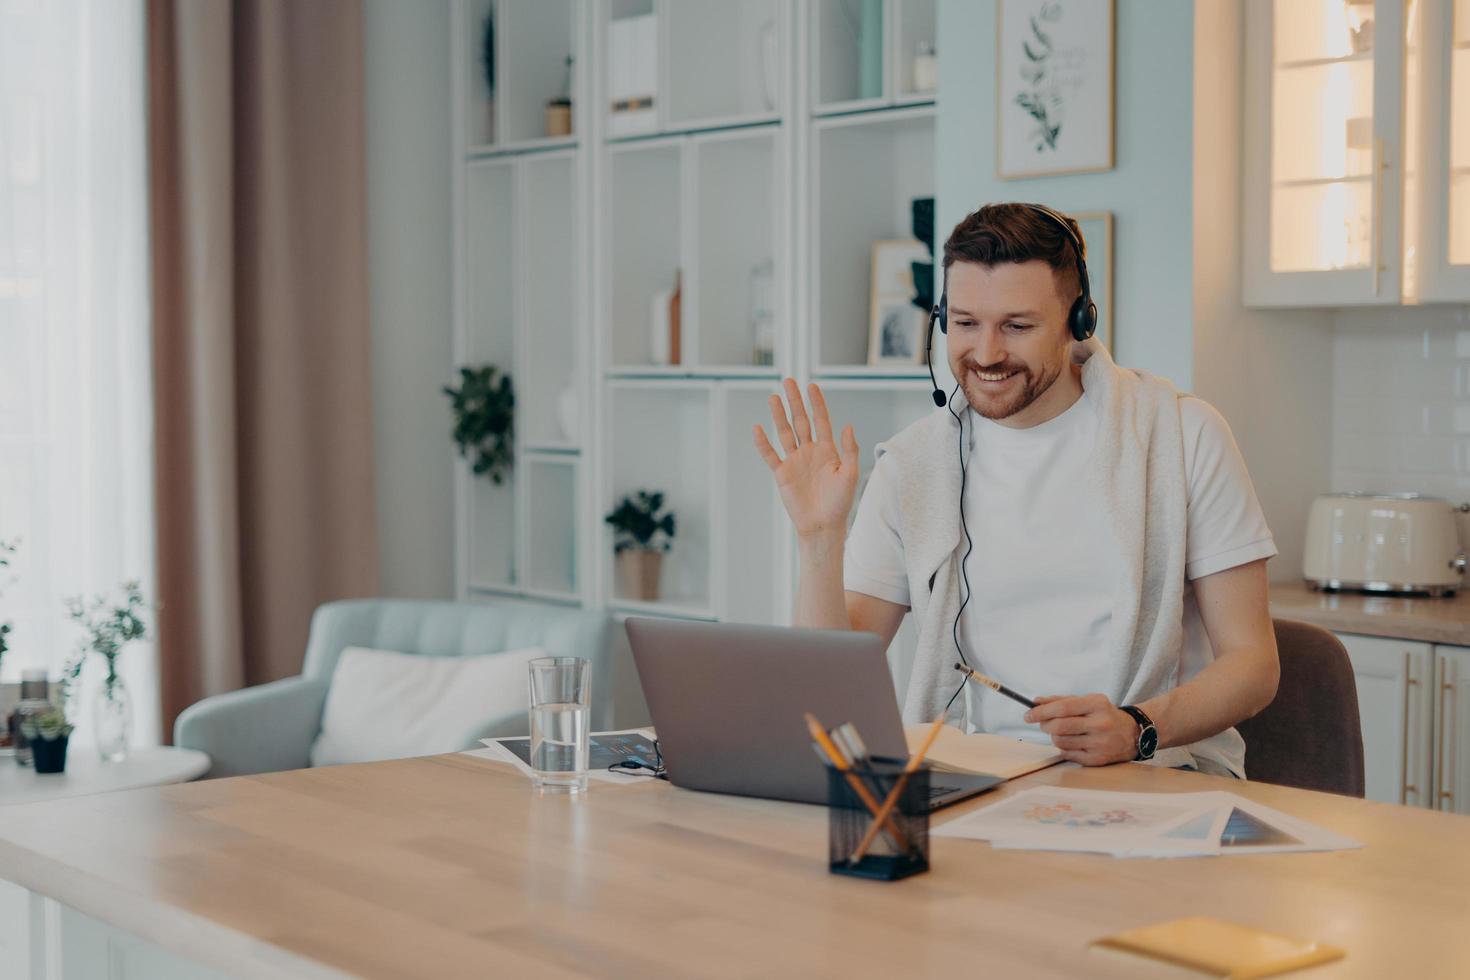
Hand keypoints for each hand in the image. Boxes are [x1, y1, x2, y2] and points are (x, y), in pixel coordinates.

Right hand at [753, 379, 859, 539]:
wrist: (823, 525)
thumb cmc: (839, 503)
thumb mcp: (849, 475)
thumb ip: (849, 450)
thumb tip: (847, 426)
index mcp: (827, 450)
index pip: (821, 420)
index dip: (817, 403)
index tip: (812, 385)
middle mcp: (809, 452)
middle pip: (800, 421)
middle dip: (795, 401)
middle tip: (788, 381)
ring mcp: (795, 461)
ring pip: (785, 433)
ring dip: (779, 415)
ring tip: (773, 397)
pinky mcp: (782, 474)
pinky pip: (770, 455)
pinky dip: (763, 443)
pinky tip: (758, 428)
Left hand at [1024, 694, 1139, 765]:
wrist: (1131, 734)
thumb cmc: (1104, 715)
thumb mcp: (1087, 701)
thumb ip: (1061, 700)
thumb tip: (1036, 702)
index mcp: (1097, 704)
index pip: (1062, 708)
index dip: (1041, 712)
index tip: (1028, 714)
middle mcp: (1100, 724)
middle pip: (1059, 726)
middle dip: (1044, 725)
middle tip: (1042, 723)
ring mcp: (1100, 744)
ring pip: (1060, 741)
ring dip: (1054, 736)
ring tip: (1062, 732)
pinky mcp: (1097, 759)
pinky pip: (1068, 754)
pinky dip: (1064, 748)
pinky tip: (1073, 742)